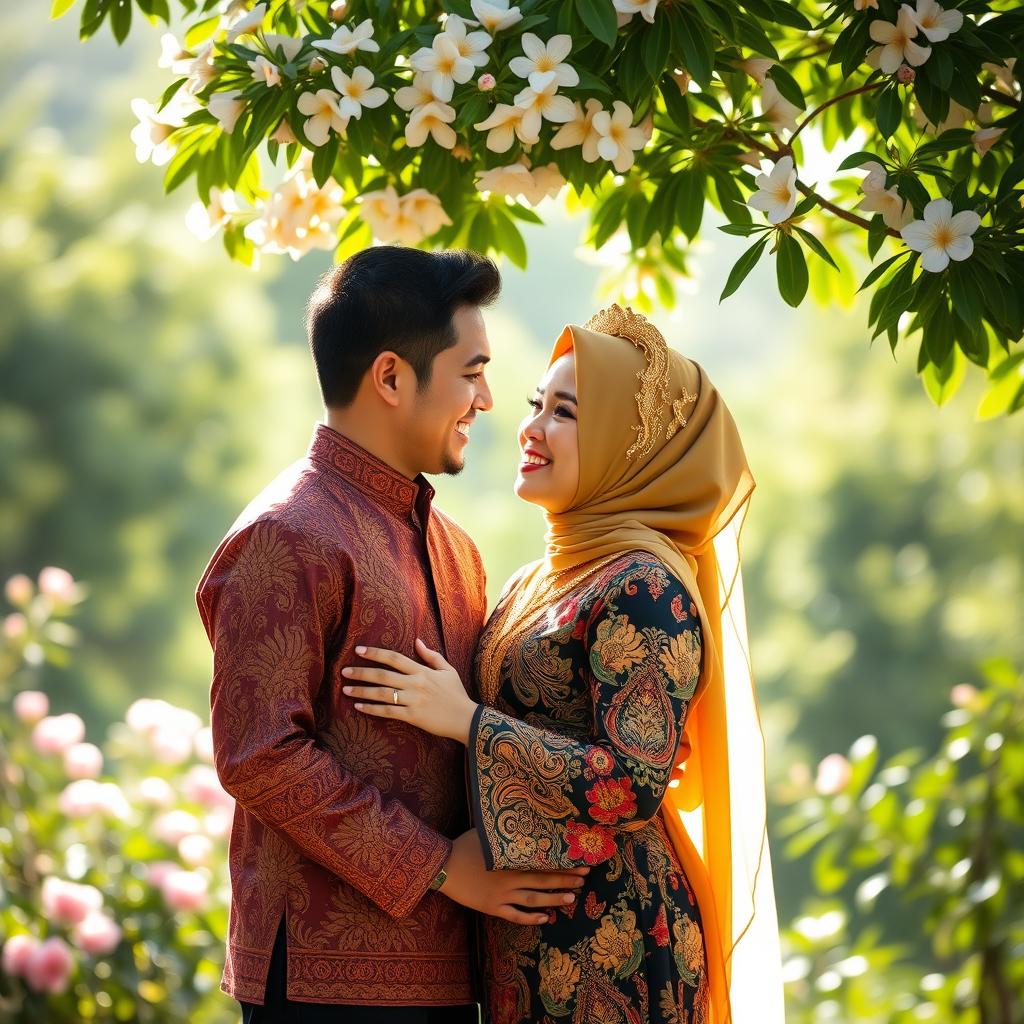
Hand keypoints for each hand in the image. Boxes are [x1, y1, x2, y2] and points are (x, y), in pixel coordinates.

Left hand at [342, 639, 477, 743]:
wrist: (466, 718)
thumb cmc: (457, 694)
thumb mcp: (448, 670)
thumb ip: (431, 656)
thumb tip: (417, 641)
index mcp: (422, 671)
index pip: (394, 658)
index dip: (376, 653)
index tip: (359, 650)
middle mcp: (415, 684)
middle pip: (383, 675)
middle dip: (362, 672)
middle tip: (344, 671)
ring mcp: (413, 700)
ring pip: (382, 693)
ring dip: (362, 691)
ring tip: (346, 690)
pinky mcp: (412, 716)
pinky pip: (388, 712)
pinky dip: (372, 709)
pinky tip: (359, 707)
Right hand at [439, 830, 589, 925]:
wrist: (443, 865)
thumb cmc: (464, 845)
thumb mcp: (487, 834)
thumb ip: (506, 833)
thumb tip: (524, 818)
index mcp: (510, 859)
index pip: (543, 862)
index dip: (563, 864)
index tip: (581, 863)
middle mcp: (510, 878)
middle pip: (543, 880)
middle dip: (565, 880)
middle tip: (584, 879)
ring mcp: (501, 895)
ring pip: (533, 900)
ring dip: (553, 899)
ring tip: (572, 899)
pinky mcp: (492, 907)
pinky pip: (515, 915)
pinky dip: (530, 919)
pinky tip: (544, 919)